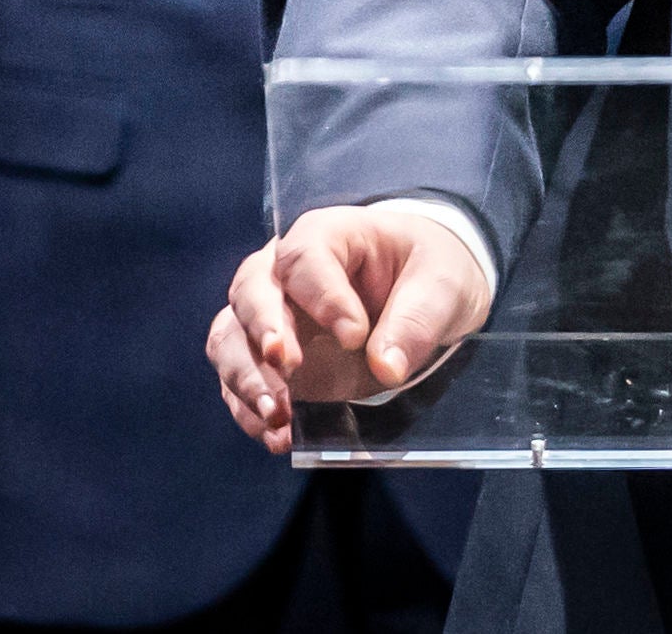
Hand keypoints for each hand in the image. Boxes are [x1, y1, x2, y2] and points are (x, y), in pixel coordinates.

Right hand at [205, 205, 493, 455]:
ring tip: (277, 415)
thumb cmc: (427, 272)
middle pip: (250, 292)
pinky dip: (249, 410)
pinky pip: (238, 381)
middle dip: (263, 331)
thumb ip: (416, 321)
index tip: (354, 337)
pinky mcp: (266, 360)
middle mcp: (283, 271)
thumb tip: (387, 368)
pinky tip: (277, 436)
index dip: (323, 296)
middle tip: (287, 366)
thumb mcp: (441, 286)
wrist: (423, 293)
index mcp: (329, 235)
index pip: (306, 257)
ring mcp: (269, 316)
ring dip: (246, 378)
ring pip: (230, 338)